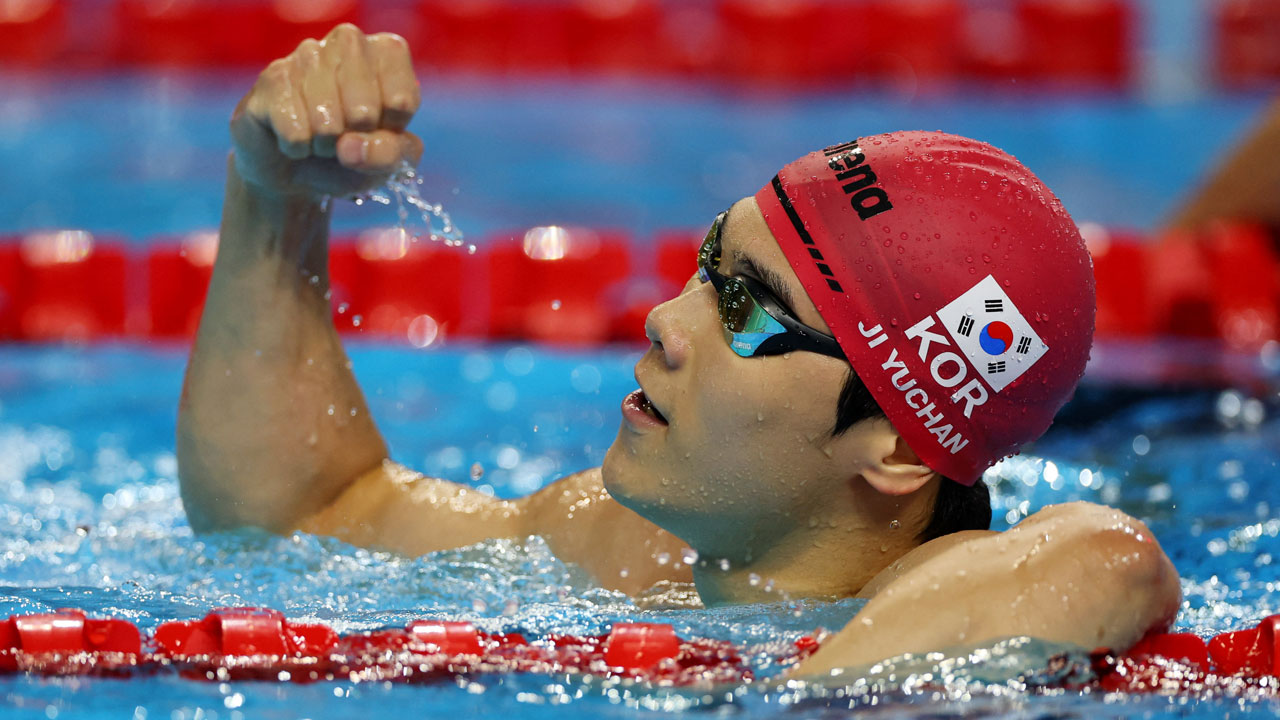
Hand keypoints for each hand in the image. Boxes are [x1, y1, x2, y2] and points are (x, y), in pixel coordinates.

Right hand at [229, 24, 423, 199]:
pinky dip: (298, 149)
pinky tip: (295, 137)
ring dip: (326, 146)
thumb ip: (391, 154)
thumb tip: (350, 147)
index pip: (402, 103)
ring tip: (320, 138)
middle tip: (345, 136)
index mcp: (387, 54)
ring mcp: (306, 56)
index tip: (379, 129)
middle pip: (364, 112)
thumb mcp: (388, 160)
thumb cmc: (353, 154)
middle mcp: (348, 42)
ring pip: (328, 122)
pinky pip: (295, 131)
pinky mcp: (272, 79)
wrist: (298, 170)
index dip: (389, 133)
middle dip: (355, 141)